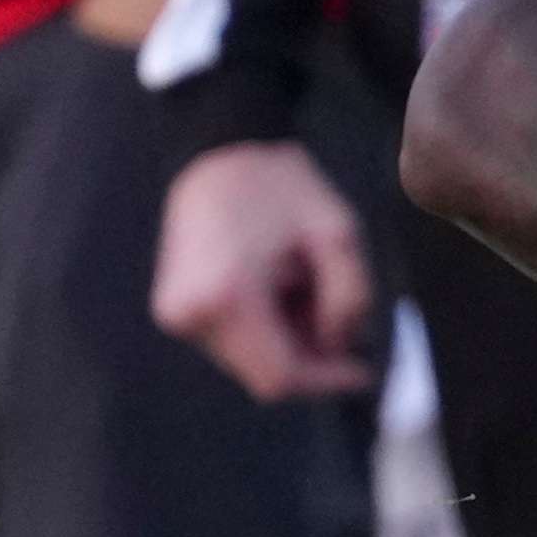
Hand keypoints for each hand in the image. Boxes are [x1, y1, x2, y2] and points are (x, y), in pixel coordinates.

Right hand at [153, 139, 378, 399]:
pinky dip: (263, 330)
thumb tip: (338, 347)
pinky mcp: (173, 310)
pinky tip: (277, 289)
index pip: (280, 376)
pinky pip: (230, 342)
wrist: (220, 155)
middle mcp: (191, 315)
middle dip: (308, 358)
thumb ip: (350, 301)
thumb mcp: (338, 236)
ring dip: (286, 342)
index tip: (362, 372)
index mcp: (228, 297)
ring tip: (301, 288)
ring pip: (248, 362)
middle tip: (335, 316)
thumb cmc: (281, 188)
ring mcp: (175, 314)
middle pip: (263, 375)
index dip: (326, 381)